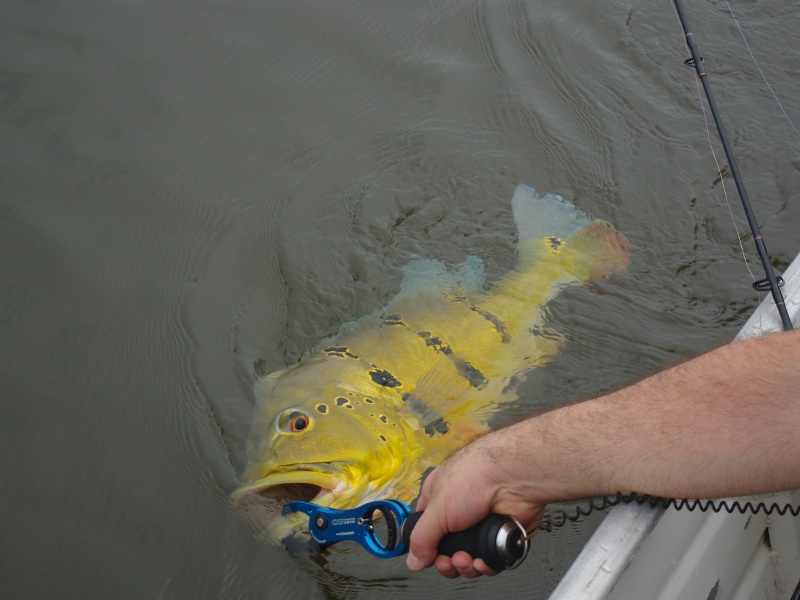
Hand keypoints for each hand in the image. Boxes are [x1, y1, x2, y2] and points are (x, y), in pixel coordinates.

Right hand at [405, 431, 543, 577]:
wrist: (511, 477)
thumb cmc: (473, 477)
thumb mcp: (436, 510)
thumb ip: (421, 538)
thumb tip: (413, 561)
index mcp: (437, 500)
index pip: (425, 530)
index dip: (426, 548)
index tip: (429, 558)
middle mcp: (458, 512)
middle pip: (447, 550)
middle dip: (447, 562)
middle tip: (449, 561)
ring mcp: (479, 525)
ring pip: (468, 559)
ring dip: (466, 566)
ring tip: (468, 559)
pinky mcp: (499, 535)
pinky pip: (489, 560)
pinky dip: (485, 566)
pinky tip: (483, 561)